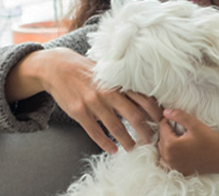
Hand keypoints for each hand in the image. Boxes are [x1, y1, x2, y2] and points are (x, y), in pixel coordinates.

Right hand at [32, 48, 163, 153]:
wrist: (57, 68)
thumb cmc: (86, 73)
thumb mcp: (107, 76)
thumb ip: (123, 89)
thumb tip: (145, 103)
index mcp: (118, 83)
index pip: (144, 100)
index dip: (155, 114)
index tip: (161, 125)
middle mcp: (108, 92)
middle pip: (134, 116)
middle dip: (145, 132)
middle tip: (151, 142)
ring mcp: (93, 102)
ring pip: (116, 127)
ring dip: (127, 141)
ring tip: (132, 148)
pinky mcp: (79, 111)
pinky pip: (95, 132)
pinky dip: (105, 143)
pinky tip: (112, 150)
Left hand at [156, 108, 218, 175]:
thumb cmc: (210, 140)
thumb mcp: (195, 125)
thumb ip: (179, 116)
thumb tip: (165, 112)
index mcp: (171, 145)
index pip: (162, 127)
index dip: (168, 120)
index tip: (176, 118)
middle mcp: (169, 157)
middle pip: (161, 139)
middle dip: (167, 132)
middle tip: (178, 127)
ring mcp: (174, 166)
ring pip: (163, 151)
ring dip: (167, 143)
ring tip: (178, 137)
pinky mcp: (179, 171)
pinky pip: (168, 162)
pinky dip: (169, 155)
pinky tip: (178, 151)